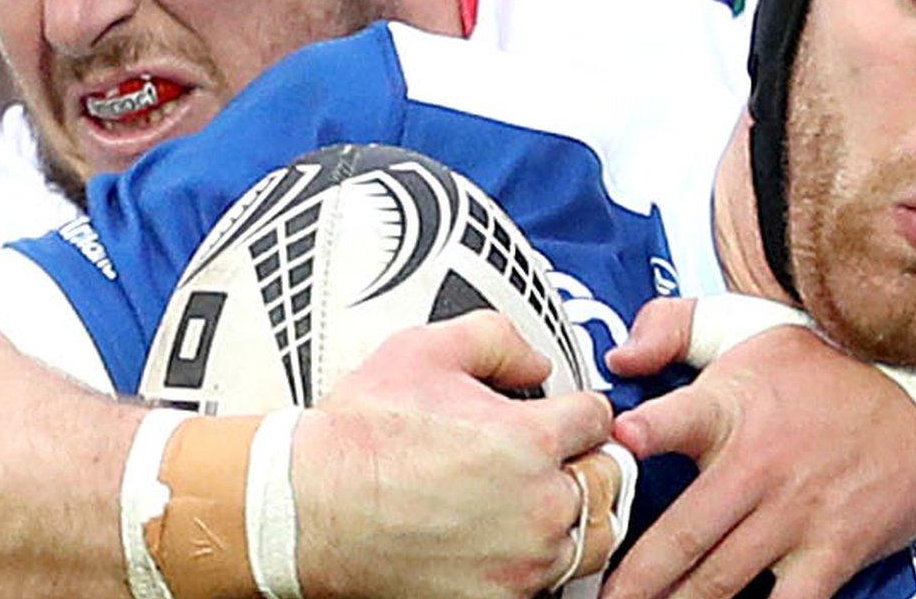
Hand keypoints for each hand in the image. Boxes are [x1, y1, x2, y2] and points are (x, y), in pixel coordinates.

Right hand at [292, 311, 619, 598]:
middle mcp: (539, 505)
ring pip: (594, 537)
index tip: (561, 417)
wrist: (307, 509)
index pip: (599, 419)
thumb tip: (538, 362)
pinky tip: (508, 539)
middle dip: (585, 461)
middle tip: (553, 457)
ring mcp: (523, 560)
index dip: (578, 410)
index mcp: (530, 440)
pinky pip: (551, 581)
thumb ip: (498, 339)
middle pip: (608, 480)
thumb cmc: (358, 437)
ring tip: (538, 500)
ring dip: (576, 514)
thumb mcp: (424, 349)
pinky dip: (539, 559)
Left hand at [602, 298, 915, 598]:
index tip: (618, 439)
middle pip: (682, 537)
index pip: (679, 417)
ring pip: (721, 581)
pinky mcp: (836, 549)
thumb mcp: (747, 325)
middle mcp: (757, 465)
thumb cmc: (822, 366)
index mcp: (728, 406)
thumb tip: (620, 359)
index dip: (646, 431)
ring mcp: (797, 513)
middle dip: (634, 581)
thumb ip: (673, 328)